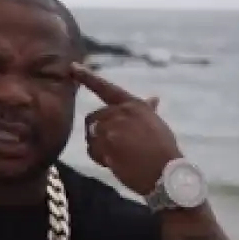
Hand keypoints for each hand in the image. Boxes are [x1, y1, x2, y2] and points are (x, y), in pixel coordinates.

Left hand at [71, 63, 180, 195]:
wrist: (166, 171)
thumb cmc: (164, 150)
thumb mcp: (157, 123)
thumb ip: (147, 110)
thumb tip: (153, 98)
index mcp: (133, 104)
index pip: (106, 88)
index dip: (87, 77)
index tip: (72, 68)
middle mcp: (120, 112)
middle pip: (93, 118)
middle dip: (98, 133)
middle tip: (115, 147)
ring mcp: (112, 128)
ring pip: (91, 135)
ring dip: (99, 147)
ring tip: (118, 155)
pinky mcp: (106, 144)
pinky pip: (92, 150)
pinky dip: (99, 158)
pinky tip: (115, 163)